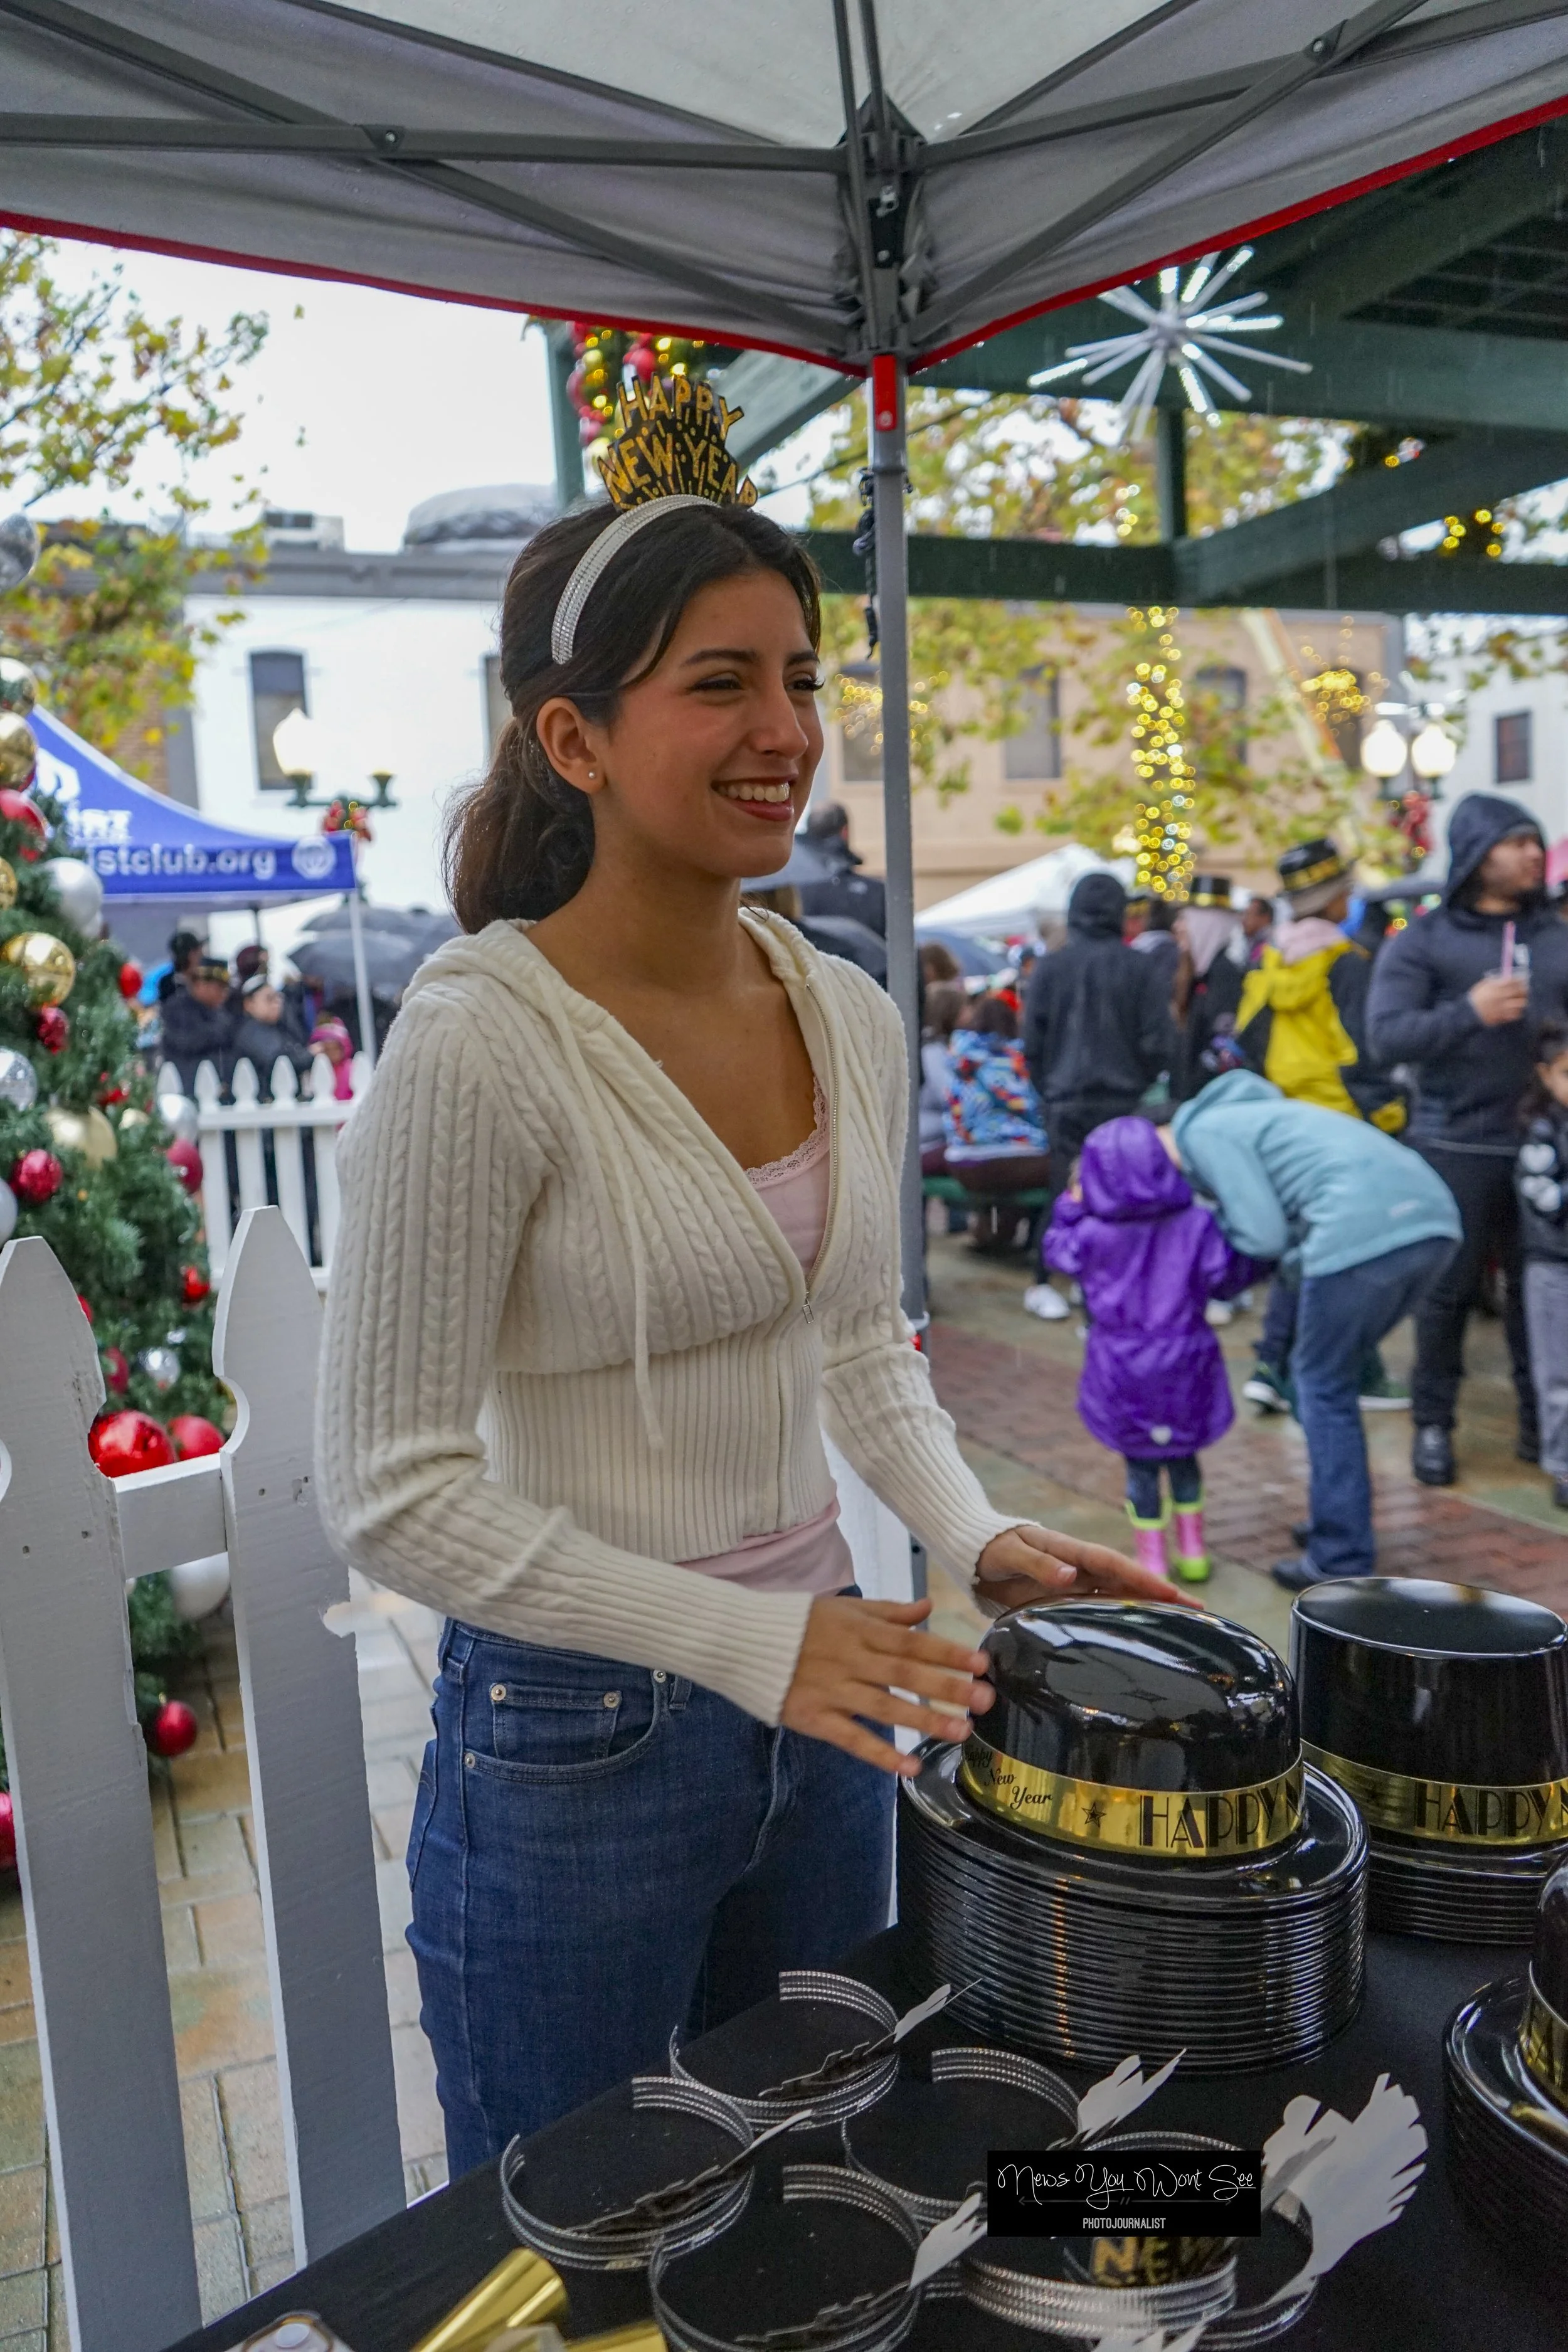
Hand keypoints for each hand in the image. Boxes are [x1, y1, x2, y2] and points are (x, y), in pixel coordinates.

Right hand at [780, 1596, 994, 1779]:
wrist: (741, 1640)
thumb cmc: (797, 1622)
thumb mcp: (843, 1607)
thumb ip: (887, 1612)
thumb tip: (928, 1608)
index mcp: (859, 1630)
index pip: (911, 1642)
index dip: (947, 1652)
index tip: (981, 1662)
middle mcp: (850, 1659)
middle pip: (905, 1674)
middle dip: (947, 1686)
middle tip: (986, 1699)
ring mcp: (833, 1690)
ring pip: (885, 1707)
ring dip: (925, 1720)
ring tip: (961, 1732)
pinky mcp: (815, 1717)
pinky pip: (852, 1738)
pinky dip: (881, 1754)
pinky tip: (909, 1767)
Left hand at [975, 1523, 1200, 1614]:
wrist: (974, 1554)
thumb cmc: (991, 1548)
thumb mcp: (1010, 1552)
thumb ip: (1038, 1563)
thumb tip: (1071, 1574)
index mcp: (1070, 1552)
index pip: (1114, 1565)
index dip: (1144, 1579)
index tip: (1173, 1592)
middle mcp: (1079, 1568)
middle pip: (1127, 1582)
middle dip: (1162, 1595)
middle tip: (1200, 1610)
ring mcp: (1075, 1584)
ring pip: (1118, 1598)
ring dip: (1147, 1610)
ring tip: (1182, 1627)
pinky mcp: (1064, 1600)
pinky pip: (1098, 1611)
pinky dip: (1121, 1621)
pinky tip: (1139, 1638)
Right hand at [1469, 973, 1528, 1026]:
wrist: (1469, 1013)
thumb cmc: (1476, 997)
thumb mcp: (1483, 985)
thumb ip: (1495, 981)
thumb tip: (1506, 977)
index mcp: (1495, 987)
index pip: (1513, 981)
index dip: (1520, 980)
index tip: (1522, 979)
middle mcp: (1500, 996)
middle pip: (1519, 992)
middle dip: (1524, 990)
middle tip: (1524, 991)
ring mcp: (1502, 1007)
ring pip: (1519, 1004)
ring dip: (1521, 1002)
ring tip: (1520, 1001)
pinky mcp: (1502, 1016)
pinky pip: (1515, 1014)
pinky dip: (1517, 1012)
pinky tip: (1515, 1010)